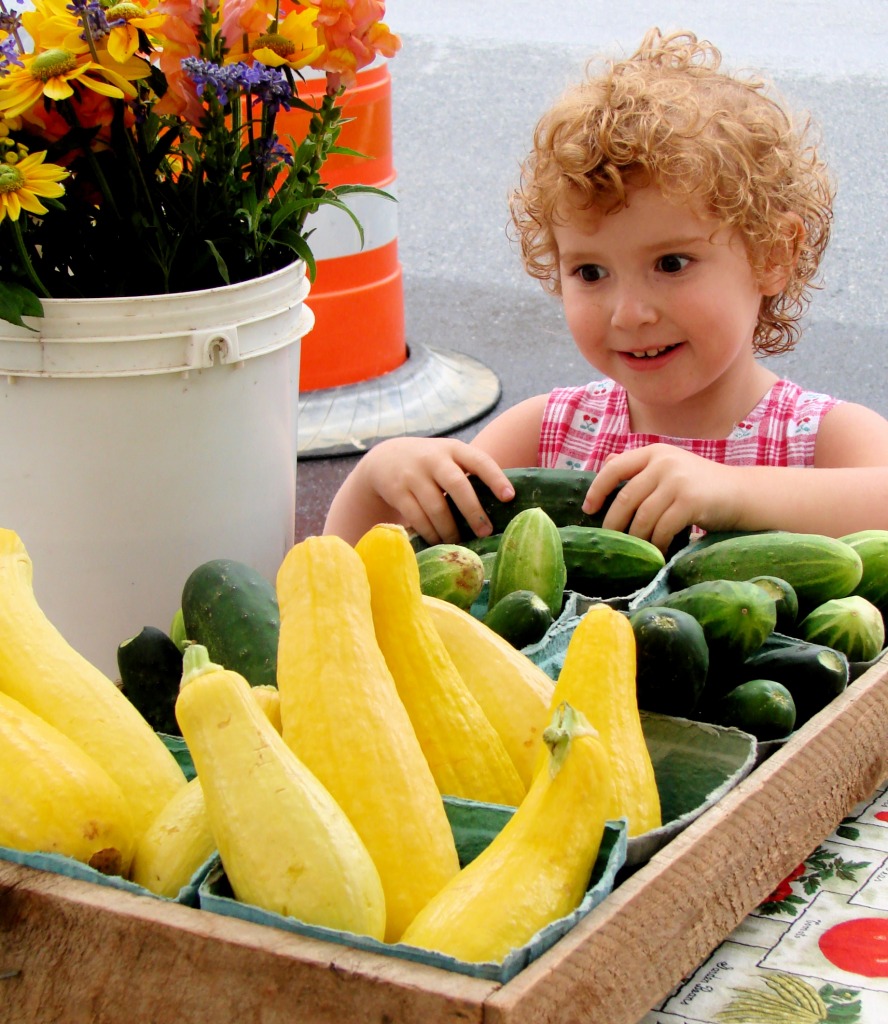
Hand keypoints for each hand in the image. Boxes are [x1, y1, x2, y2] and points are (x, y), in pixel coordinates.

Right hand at [325, 436, 514, 544]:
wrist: (386, 458)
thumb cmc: (431, 464)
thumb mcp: (449, 457)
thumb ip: (470, 473)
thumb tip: (504, 506)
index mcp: (454, 449)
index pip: (479, 461)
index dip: (495, 479)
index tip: (509, 498)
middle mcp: (434, 459)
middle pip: (457, 486)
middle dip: (473, 511)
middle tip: (486, 532)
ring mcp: (413, 475)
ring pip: (436, 507)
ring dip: (450, 530)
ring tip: (460, 543)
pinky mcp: (397, 492)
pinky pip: (417, 518)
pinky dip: (430, 533)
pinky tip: (438, 541)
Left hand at [581, 444, 741, 551]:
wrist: (742, 494)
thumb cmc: (700, 485)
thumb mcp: (669, 469)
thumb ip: (641, 468)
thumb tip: (606, 464)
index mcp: (654, 452)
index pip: (614, 467)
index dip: (597, 489)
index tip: (589, 509)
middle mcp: (664, 462)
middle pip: (626, 497)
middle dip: (614, 523)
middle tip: (612, 541)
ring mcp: (677, 481)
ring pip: (642, 517)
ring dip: (637, 538)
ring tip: (636, 550)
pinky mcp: (690, 501)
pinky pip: (662, 528)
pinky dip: (657, 544)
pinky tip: (657, 552)